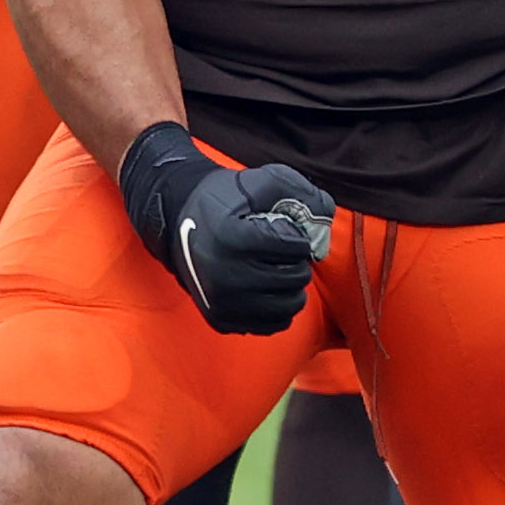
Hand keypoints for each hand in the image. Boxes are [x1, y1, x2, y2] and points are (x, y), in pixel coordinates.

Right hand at [117, 124, 332, 333]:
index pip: (295, 245)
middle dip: (296, 260)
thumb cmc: (227, 199)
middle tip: (280, 250)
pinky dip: (278, 306)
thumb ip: (302, 193)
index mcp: (231, 238)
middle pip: (294, 277)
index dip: (297, 235)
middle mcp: (223, 276)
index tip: (280, 229)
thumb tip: (326, 218)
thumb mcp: (264, 181)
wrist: (179, 220)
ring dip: (291, 285)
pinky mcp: (222, 320)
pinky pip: (273, 324)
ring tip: (275, 267)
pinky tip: (266, 286)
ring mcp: (221, 302)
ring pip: (288, 305)